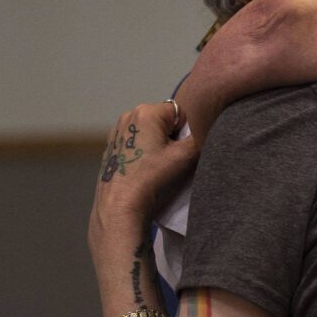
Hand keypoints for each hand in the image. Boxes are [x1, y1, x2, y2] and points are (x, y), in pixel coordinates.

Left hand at [89, 101, 197, 251]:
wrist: (122, 204)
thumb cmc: (153, 178)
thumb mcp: (186, 156)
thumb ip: (200, 137)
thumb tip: (205, 130)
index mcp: (147, 112)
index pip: (180, 112)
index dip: (185, 132)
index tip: (180, 151)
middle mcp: (128, 115)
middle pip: (164, 120)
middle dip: (170, 136)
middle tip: (170, 159)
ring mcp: (117, 130)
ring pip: (149, 131)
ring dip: (157, 143)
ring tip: (156, 165)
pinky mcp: (111, 145)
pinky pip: (136, 141)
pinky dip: (143, 150)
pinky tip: (142, 168)